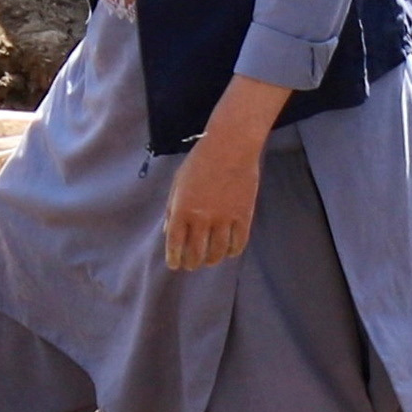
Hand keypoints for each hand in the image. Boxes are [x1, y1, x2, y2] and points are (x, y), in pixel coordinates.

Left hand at [166, 114, 273, 273]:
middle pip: (196, 253)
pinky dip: (233, 252)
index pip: (175, 244)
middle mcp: (201, 218)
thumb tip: (167, 231)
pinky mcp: (243, 216)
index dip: (174, 258)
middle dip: (192, 263)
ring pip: (218, 252)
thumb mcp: (178, 182)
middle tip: (191, 265)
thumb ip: (171, 208)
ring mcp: (224, 219)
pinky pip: (238, 243)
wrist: (230, 146)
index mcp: (182, 209)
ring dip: (212, 260)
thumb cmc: (199, 161)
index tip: (175, 264)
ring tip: (209, 260)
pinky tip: (229, 252)